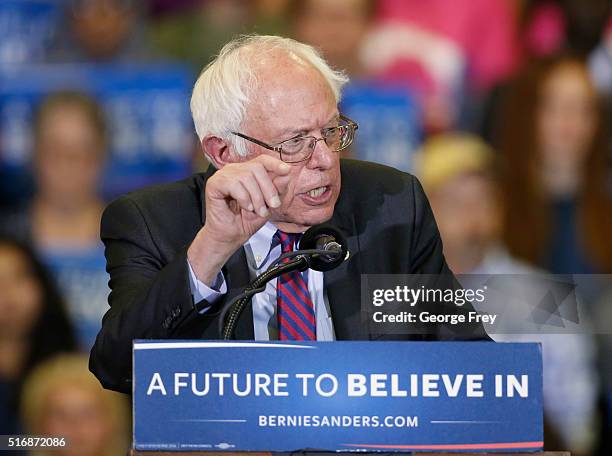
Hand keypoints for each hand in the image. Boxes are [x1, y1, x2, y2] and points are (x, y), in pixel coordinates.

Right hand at [188, 155, 290, 284]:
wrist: (230, 237)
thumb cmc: (245, 221)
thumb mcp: (268, 205)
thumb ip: (277, 189)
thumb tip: (287, 174)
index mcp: (247, 172)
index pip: (262, 160)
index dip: (275, 163)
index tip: (287, 170)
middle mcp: (235, 170)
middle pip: (257, 168)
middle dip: (268, 189)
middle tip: (272, 206)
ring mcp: (223, 175)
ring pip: (246, 176)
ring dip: (257, 197)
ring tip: (257, 210)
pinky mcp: (214, 184)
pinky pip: (234, 183)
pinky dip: (244, 198)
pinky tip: (245, 207)